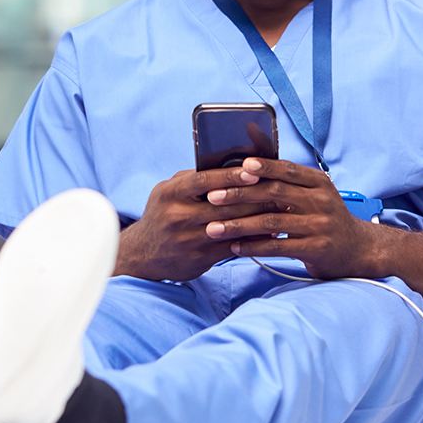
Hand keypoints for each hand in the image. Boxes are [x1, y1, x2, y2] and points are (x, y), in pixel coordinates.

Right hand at [114, 165, 281, 281]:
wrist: (143, 254)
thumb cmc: (163, 214)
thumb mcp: (168, 191)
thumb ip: (195, 179)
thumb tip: (229, 163)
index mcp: (170, 194)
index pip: (204, 180)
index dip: (231, 175)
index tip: (255, 170)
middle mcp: (178, 216)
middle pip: (223, 205)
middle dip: (254, 197)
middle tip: (279, 190)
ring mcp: (188, 240)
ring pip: (231, 227)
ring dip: (258, 219)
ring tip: (280, 210)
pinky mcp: (198, 259)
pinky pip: (231, 248)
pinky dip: (252, 240)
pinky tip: (268, 234)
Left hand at [202, 157, 383, 279]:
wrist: (357, 249)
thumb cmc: (325, 219)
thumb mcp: (315, 194)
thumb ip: (289, 183)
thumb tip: (248, 166)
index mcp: (318, 182)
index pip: (285, 169)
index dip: (260, 167)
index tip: (235, 167)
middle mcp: (320, 201)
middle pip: (274, 192)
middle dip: (239, 194)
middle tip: (212, 197)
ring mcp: (319, 225)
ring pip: (271, 222)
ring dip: (238, 225)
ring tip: (213, 228)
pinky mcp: (316, 249)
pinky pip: (277, 247)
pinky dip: (253, 247)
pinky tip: (234, 247)